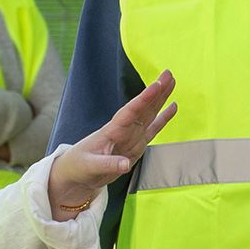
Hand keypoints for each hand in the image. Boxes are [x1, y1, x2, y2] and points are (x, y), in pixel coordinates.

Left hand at [49, 72, 176, 215]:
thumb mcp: (90, 166)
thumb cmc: (79, 166)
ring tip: (172, 82)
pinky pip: (153, 129)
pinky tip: (172, 107)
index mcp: (111, 131)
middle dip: (156, 91)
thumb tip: (126, 164)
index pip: (130, 112)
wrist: (77, 174)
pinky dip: (163, 118)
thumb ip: (108, 164)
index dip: (143, 99)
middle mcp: (123, 130)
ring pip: (149, 114)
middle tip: (168, 74)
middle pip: (143, 107)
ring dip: (161, 99)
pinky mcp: (136, 145)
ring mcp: (131, 136)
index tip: (156, 85)